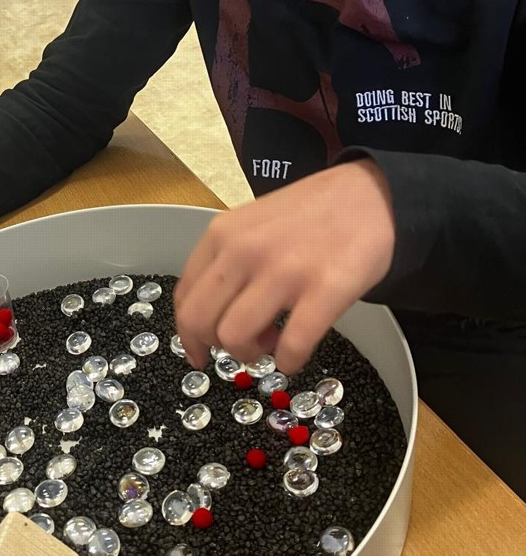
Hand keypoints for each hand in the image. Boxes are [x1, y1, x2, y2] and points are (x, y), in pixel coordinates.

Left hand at [173, 160, 394, 374]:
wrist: (371, 193)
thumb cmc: (311, 212)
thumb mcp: (252, 224)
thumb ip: (226, 261)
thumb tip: (210, 316)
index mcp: (222, 235)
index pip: (184, 297)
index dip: (188, 335)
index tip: (200, 352)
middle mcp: (244, 251)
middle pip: (200, 322)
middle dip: (217, 346)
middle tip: (244, 345)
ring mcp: (284, 271)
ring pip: (234, 337)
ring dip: (251, 354)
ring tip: (272, 342)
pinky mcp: (325, 290)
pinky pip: (291, 346)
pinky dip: (288, 361)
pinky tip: (296, 353)